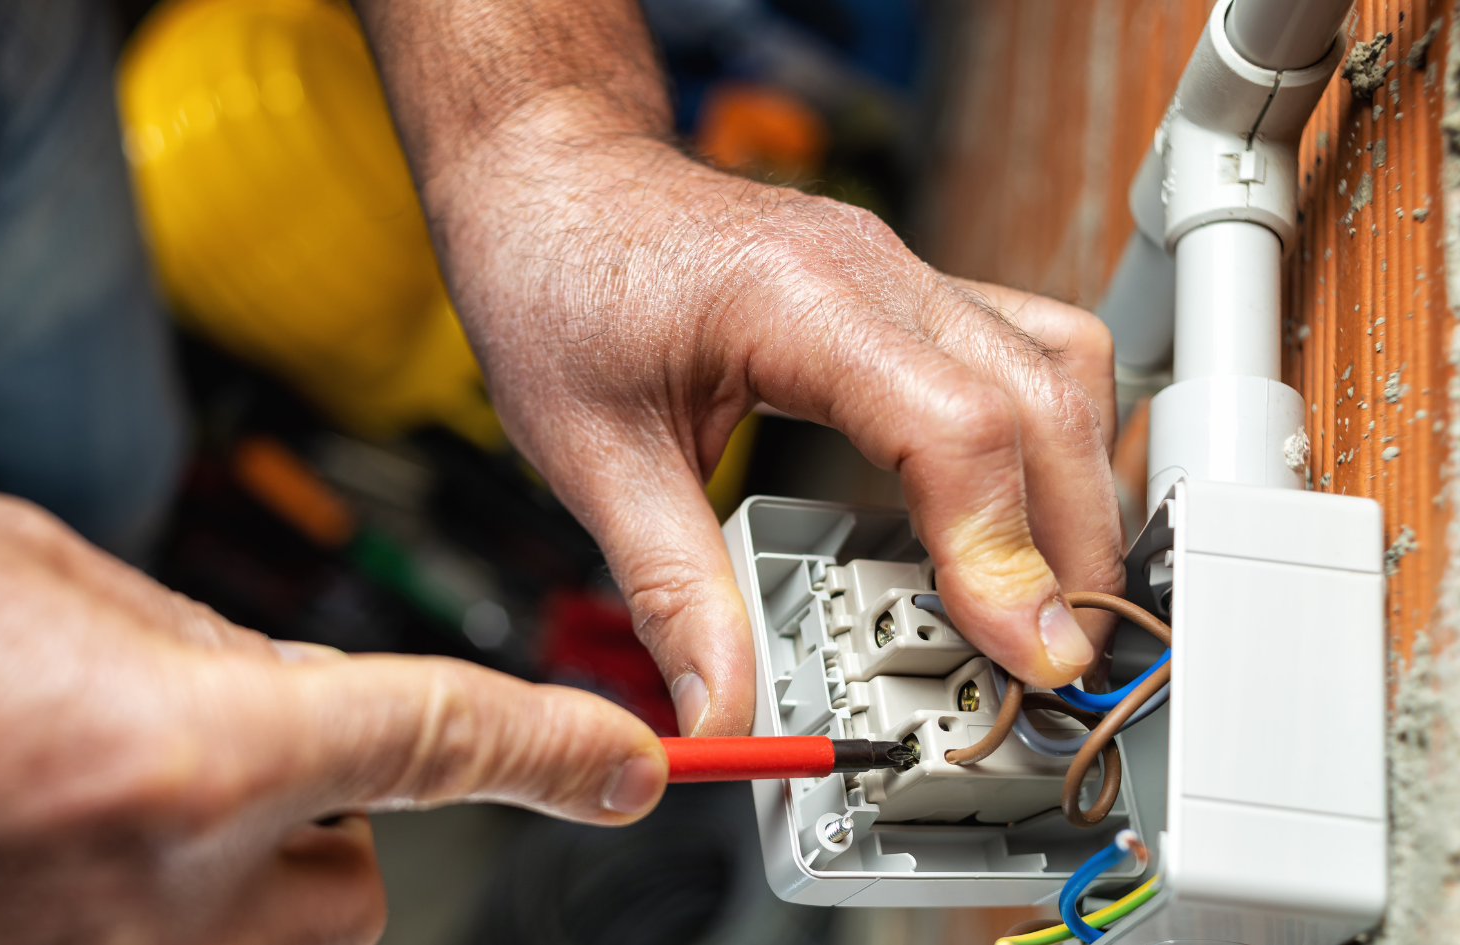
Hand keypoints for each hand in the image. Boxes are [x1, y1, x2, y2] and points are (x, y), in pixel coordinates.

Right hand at [0, 482, 665, 943]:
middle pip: (355, 884)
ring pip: (269, 932)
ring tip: (118, 781)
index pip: (432, 740)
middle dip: (333, 813)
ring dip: (247, 863)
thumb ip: (196, 641)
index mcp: (190, 751)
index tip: (631, 768)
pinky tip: (54, 824)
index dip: (549, 749)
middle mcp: (161, 893)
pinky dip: (154, 895)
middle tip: (234, 738)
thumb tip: (285, 688)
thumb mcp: (40, 567)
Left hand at [356, 0, 1123, 735]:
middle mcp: (874, 270)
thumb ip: (673, 592)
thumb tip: (724, 713)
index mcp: (796, 301)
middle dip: (1069, 543)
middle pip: (1041, 400)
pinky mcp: (903, 290)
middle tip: (1053, 660)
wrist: (552, 180)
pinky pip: (1023, 351)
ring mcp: (900, 270)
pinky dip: (1043, 440)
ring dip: (1075, 487)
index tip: (1025, 653)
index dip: (1005, 551)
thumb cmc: (555, 277)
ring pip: (1057, 368)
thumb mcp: (590, 454)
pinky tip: (1013, 512)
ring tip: (1045, 600)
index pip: (955, 425)